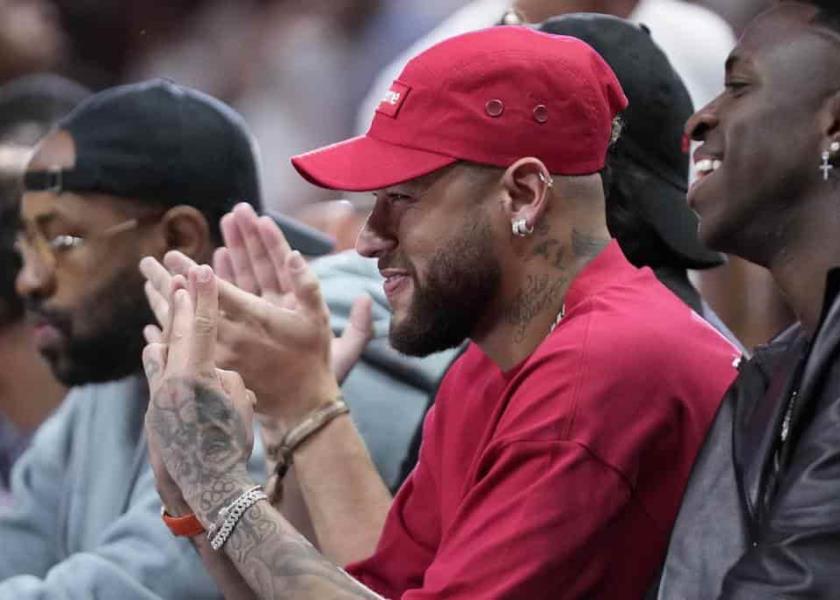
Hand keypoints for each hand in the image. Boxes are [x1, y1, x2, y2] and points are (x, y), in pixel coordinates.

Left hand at [140, 204, 368, 425]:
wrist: (303, 407)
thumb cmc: (312, 359)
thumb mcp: (317, 319)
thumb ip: (307, 285)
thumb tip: (295, 254)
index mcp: (254, 321)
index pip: (215, 292)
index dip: (193, 273)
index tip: (172, 256)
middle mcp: (231, 340)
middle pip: (188, 309)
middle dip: (166, 283)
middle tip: (146, 263)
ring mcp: (217, 361)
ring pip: (180, 332)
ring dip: (162, 307)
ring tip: (146, 286)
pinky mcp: (213, 378)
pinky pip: (181, 358)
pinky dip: (165, 339)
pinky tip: (151, 327)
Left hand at [143, 264, 256, 523]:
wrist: (203, 488)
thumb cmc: (231, 449)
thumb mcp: (241, 408)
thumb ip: (229, 380)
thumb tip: (217, 371)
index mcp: (198, 376)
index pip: (203, 326)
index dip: (203, 296)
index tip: (201, 269)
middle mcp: (173, 381)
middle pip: (175, 331)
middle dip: (177, 300)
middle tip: (176, 273)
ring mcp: (159, 395)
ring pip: (160, 348)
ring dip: (164, 321)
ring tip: (161, 295)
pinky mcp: (154, 410)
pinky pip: (154, 371)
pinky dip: (155, 351)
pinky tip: (152, 341)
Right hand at [217, 204, 372, 383]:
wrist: (297, 414)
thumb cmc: (322, 385)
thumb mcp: (345, 354)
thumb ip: (359, 328)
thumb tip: (367, 298)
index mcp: (299, 307)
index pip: (283, 265)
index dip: (273, 241)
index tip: (262, 218)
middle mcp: (276, 309)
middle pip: (258, 266)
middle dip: (245, 238)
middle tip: (235, 212)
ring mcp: (255, 319)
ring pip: (239, 280)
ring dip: (228, 254)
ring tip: (218, 229)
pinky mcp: (236, 334)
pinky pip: (223, 304)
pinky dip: (215, 284)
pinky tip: (207, 264)